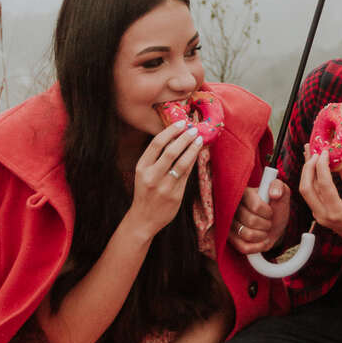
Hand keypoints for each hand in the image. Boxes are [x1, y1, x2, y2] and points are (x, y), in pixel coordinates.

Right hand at [127, 120, 203, 238]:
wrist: (144, 219)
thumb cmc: (145, 192)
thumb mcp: (143, 174)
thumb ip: (155, 159)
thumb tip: (174, 138)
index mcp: (142, 168)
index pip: (156, 144)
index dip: (170, 131)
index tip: (181, 123)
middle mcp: (152, 176)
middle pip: (171, 151)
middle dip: (184, 138)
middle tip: (193, 129)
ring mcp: (164, 186)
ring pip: (182, 163)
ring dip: (192, 149)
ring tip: (199, 139)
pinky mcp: (176, 195)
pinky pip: (187, 175)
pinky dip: (193, 162)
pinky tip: (197, 154)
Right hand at [229, 177, 290, 254]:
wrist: (274, 225)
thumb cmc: (275, 207)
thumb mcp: (282, 194)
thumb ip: (279, 187)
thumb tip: (275, 193)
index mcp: (243, 193)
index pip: (256, 206)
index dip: (268, 212)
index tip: (270, 212)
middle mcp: (232, 208)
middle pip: (252, 221)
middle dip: (266, 224)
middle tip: (268, 222)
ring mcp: (229, 224)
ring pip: (248, 234)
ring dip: (263, 235)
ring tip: (264, 230)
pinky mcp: (230, 239)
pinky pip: (244, 247)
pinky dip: (258, 246)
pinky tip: (262, 240)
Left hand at [299, 151, 341, 255]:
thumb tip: (339, 158)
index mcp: (336, 211)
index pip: (324, 184)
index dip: (322, 166)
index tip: (325, 152)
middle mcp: (323, 215)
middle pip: (306, 188)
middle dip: (308, 166)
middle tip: (314, 150)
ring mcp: (318, 216)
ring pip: (305, 190)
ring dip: (307, 170)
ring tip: (310, 153)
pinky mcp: (317, 213)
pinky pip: (310, 193)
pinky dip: (310, 178)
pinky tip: (313, 166)